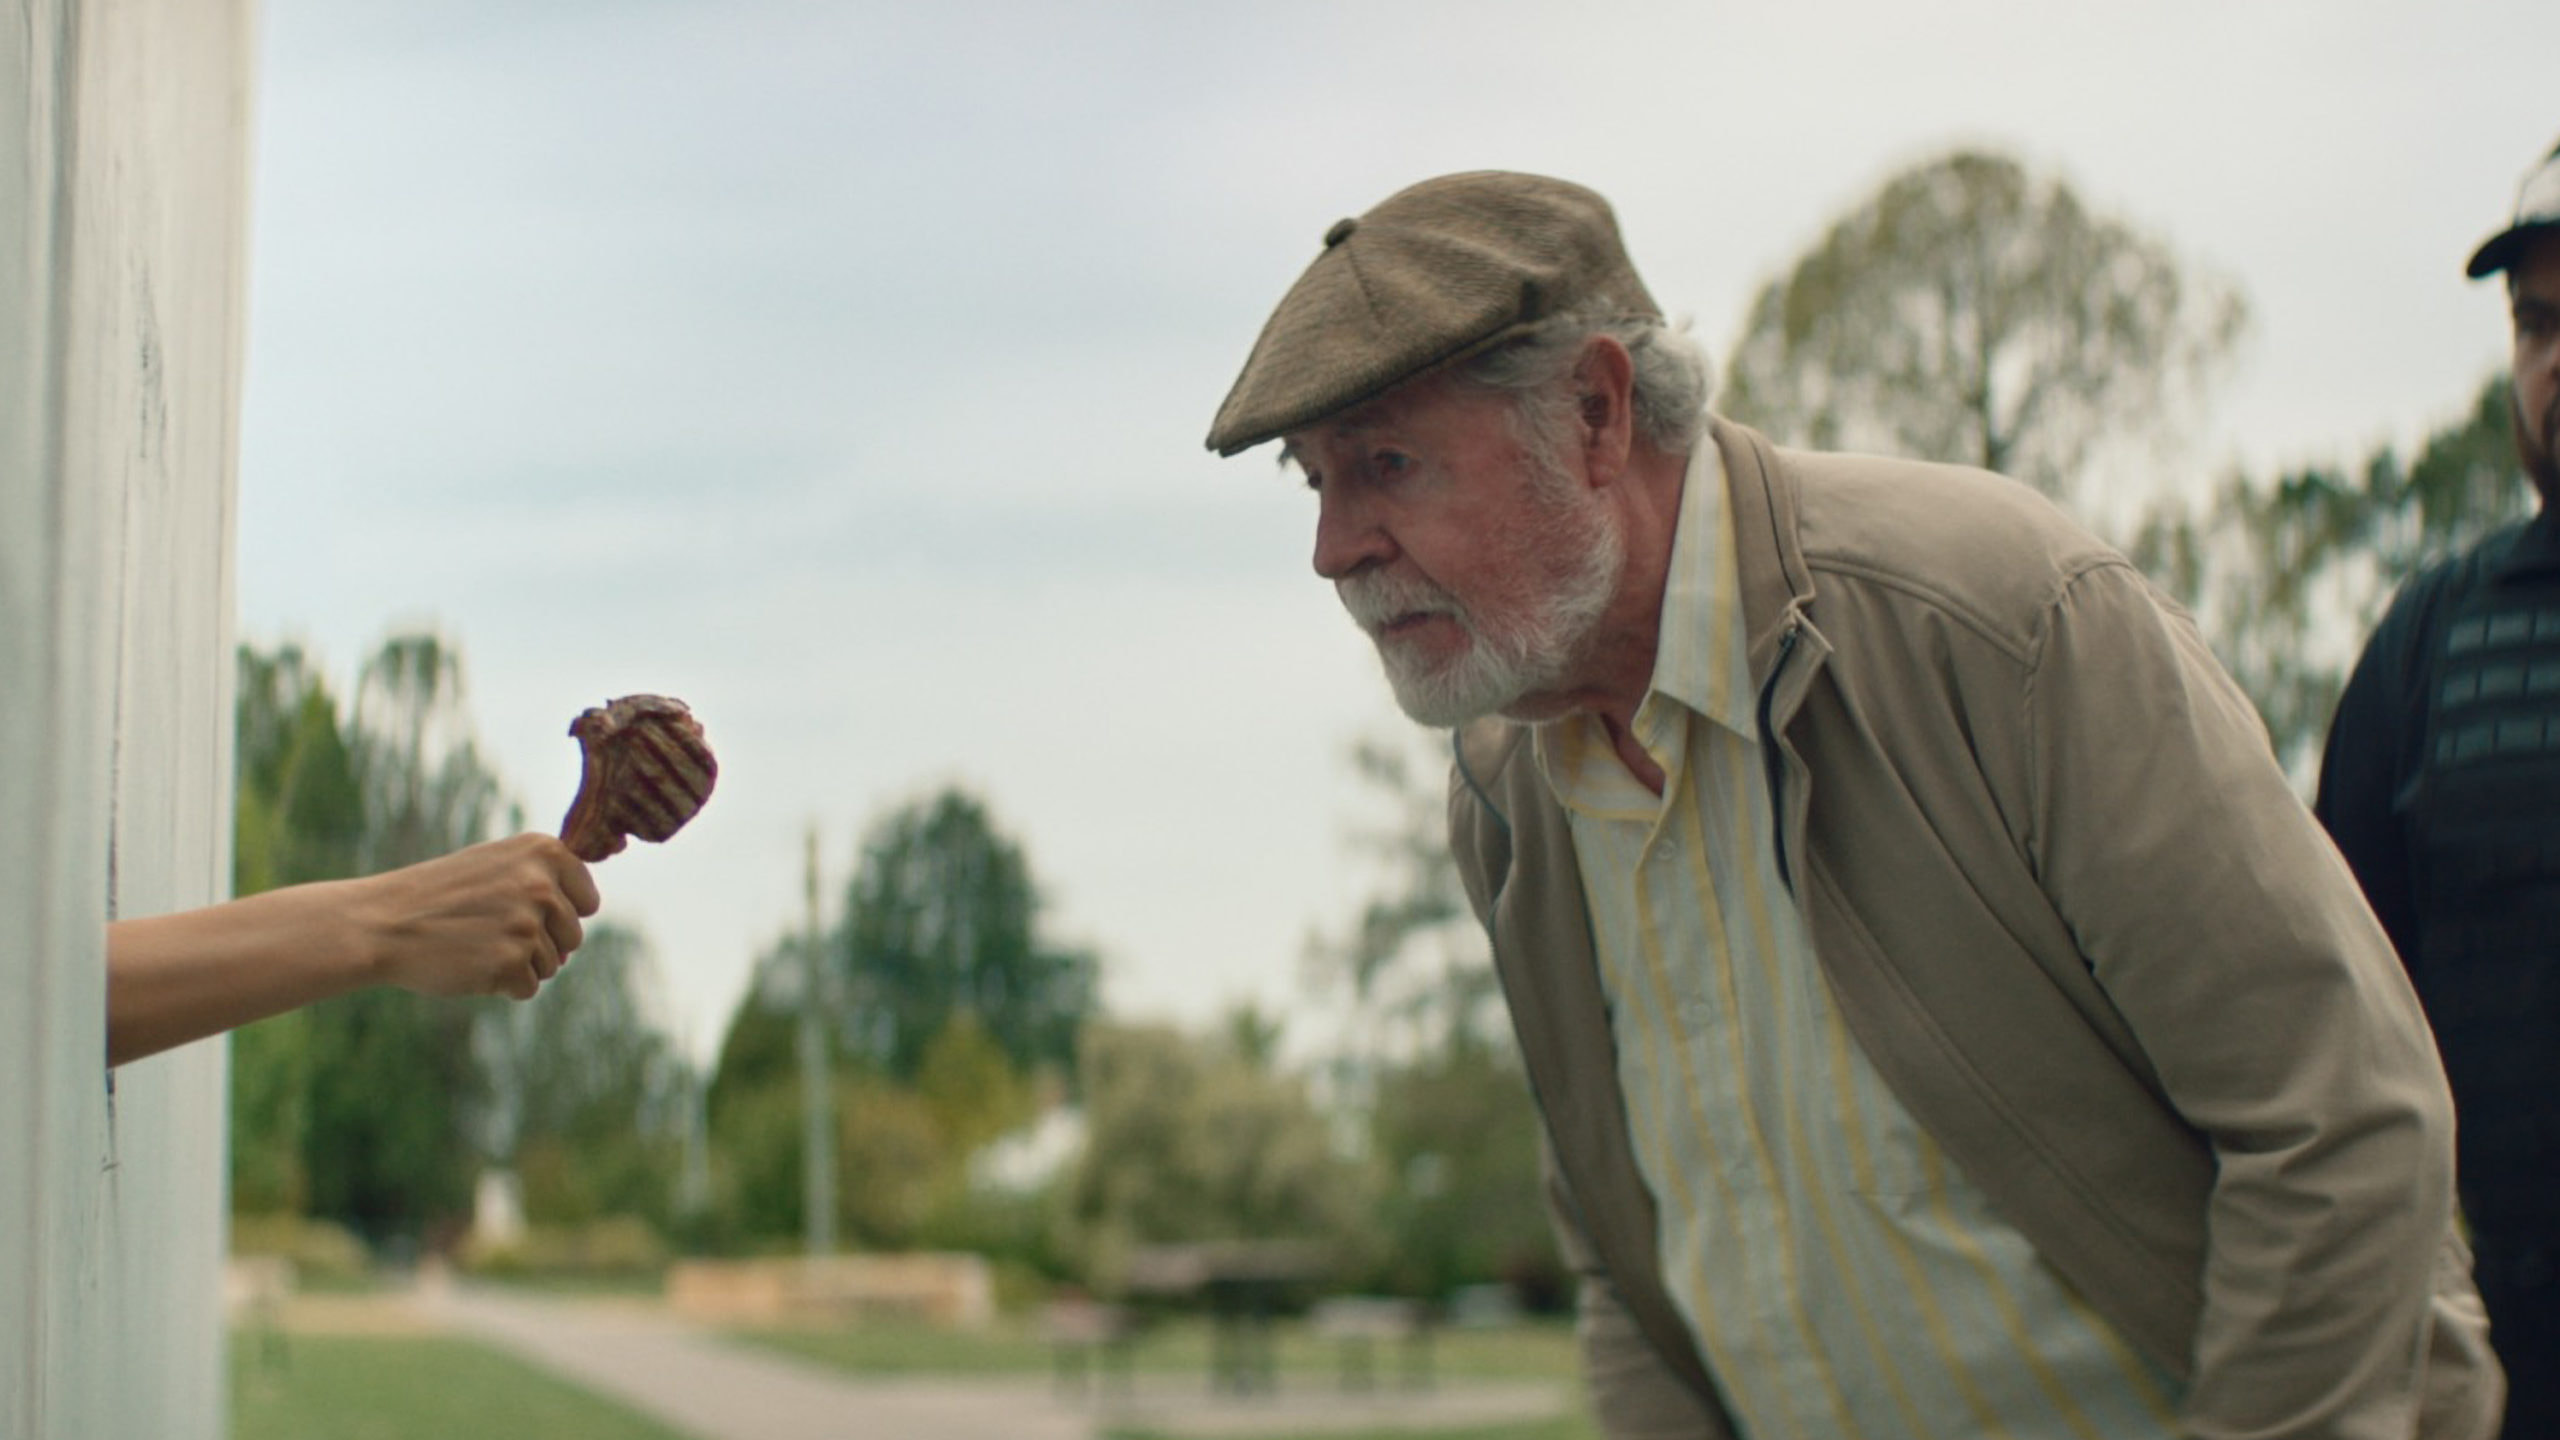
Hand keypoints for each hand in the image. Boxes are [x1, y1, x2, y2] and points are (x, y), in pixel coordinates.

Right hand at [351, 834, 601, 999]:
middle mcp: (541, 884)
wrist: (381, 922)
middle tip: (488, 931)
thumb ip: (544, 876)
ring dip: (518, 964)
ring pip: (552, 965)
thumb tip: (586, 910)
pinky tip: (469, 964)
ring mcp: (526, 924)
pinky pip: (528, 988)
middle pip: (573, 937)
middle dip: (539, 944)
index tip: (522, 912)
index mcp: (544, 851)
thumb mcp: (496, 864)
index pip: (587, 901)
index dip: (557, 915)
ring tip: (475, 944)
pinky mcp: (510, 962)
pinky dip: (502, 985)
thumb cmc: (440, 895)